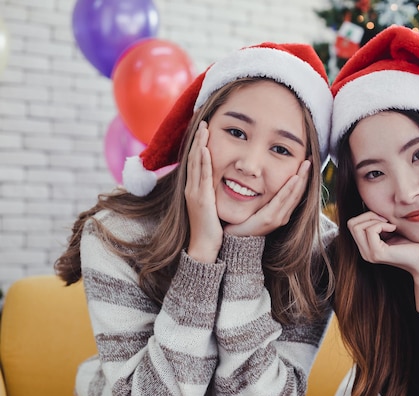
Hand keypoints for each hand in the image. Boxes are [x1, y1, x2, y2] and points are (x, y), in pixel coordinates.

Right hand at [185, 121, 222, 262]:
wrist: (204, 246)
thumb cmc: (210, 228)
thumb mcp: (211, 206)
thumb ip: (214, 193)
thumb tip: (222, 183)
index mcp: (196, 189)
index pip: (197, 161)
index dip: (200, 145)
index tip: (205, 130)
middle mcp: (192, 188)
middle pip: (194, 157)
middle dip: (199, 139)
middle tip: (204, 121)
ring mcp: (195, 192)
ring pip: (196, 163)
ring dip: (200, 144)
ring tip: (204, 128)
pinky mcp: (201, 199)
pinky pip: (201, 176)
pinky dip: (202, 162)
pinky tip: (204, 149)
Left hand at [224, 159, 310, 236]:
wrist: (236, 240)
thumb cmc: (245, 222)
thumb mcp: (259, 207)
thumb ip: (266, 197)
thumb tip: (265, 179)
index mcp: (282, 213)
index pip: (297, 193)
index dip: (304, 178)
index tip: (307, 163)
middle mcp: (283, 215)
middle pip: (299, 192)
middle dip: (306, 175)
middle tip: (310, 159)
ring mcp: (278, 217)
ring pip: (293, 194)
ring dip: (301, 178)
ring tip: (306, 164)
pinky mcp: (269, 218)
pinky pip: (281, 200)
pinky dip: (289, 188)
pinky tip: (294, 177)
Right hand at [347, 211, 418, 279]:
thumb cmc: (413, 244)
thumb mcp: (391, 230)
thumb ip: (379, 223)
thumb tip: (369, 207)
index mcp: (366, 247)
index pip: (352, 224)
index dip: (366, 216)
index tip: (384, 218)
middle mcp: (364, 252)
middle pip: (351, 224)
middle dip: (368, 215)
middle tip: (386, 219)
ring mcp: (369, 254)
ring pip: (357, 226)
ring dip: (374, 219)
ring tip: (390, 224)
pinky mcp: (377, 254)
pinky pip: (370, 230)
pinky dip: (381, 224)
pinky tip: (393, 229)